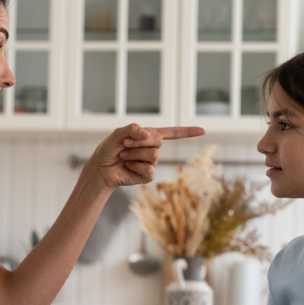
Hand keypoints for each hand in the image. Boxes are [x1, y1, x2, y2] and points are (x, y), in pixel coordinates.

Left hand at [89, 123, 205, 187]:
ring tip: (123, 156)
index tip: (203, 130)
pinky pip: (149, 169)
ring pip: (153, 155)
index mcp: (148, 136)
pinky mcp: (147, 176)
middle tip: (125, 145)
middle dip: (139, 142)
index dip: (187, 132)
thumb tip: (147, 134)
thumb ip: (132, 129)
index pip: (172, 132)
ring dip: (134, 154)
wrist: (101, 168)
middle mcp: (152, 148)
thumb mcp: (118, 133)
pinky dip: (136, 166)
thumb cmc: (109, 149)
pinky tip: (127, 166)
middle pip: (158, 141)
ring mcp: (151, 163)